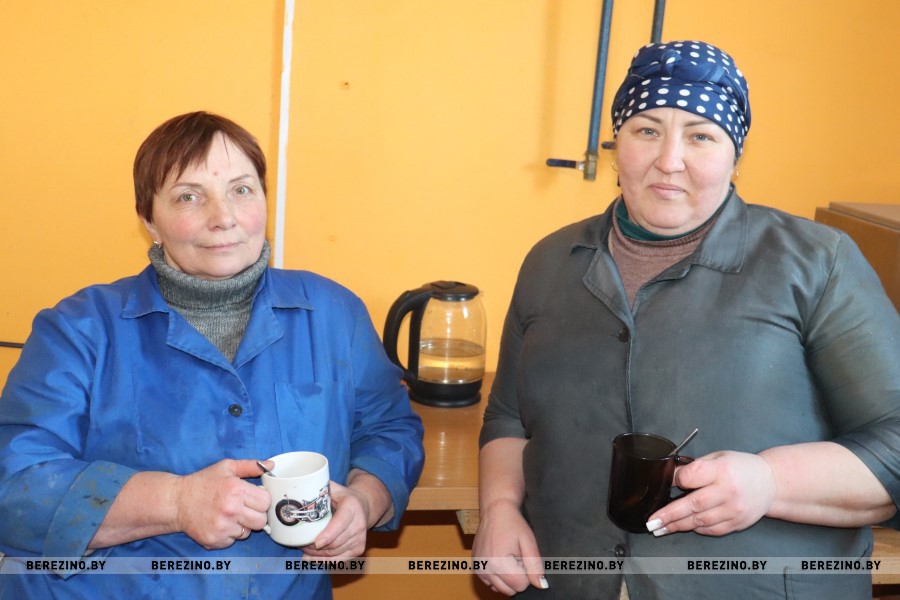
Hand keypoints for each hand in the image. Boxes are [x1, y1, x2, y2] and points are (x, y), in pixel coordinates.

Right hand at [173, 459, 269, 548]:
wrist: (177, 501)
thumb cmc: (203, 483)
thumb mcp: (226, 467)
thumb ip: (251, 466)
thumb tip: (271, 466)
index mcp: (236, 490)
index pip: (266, 502)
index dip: (261, 500)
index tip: (253, 498)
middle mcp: (230, 510)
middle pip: (261, 521)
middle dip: (255, 515)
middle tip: (243, 508)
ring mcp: (222, 527)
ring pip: (248, 533)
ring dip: (242, 525)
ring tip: (229, 515)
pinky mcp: (214, 540)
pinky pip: (233, 541)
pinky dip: (229, 534)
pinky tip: (220, 523)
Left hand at [301, 481, 369, 558]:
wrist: (364, 505)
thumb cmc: (343, 497)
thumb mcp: (334, 488)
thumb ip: (320, 488)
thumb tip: (300, 487)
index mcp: (352, 506)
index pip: (341, 522)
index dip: (329, 534)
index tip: (316, 542)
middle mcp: (359, 523)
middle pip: (336, 542)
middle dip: (315, 546)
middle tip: (300, 543)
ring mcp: (361, 538)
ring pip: (335, 552)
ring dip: (317, 554)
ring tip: (304, 548)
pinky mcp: (359, 549)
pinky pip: (339, 560)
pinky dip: (323, 561)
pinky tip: (311, 559)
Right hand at [473, 500, 546, 595]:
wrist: (494, 510)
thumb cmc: (513, 523)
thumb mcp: (528, 542)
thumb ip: (535, 566)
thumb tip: (541, 586)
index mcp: (498, 562)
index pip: (520, 586)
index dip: (526, 572)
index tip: (522, 556)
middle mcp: (485, 568)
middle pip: (509, 590)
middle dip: (516, 577)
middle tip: (516, 556)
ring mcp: (478, 568)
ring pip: (499, 589)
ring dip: (507, 577)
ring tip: (508, 557)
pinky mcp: (475, 567)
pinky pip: (490, 583)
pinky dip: (497, 576)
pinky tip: (500, 560)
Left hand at [646, 451, 775, 536]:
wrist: (771, 483)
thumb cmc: (741, 467)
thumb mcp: (718, 457)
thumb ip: (696, 467)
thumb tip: (670, 476)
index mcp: (722, 470)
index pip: (692, 476)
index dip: (676, 480)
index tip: (664, 483)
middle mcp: (728, 491)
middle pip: (693, 505)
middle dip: (669, 514)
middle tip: (651, 522)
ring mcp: (734, 510)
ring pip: (700, 521)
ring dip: (677, 526)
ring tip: (660, 528)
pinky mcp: (737, 523)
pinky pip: (712, 530)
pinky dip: (696, 529)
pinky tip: (683, 527)